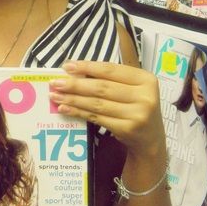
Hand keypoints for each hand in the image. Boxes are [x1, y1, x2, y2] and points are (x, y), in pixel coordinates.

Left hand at [49, 60, 163, 158]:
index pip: (111, 70)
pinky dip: (78, 112)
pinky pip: (96, 118)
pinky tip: (65, 109)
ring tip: (55, 96)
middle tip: (55, 83)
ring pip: (97, 103)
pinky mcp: (127, 129)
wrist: (150, 139)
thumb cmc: (136, 108)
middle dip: (76, 85)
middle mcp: (145, 96)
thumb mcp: (132, 89)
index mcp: (146, 79)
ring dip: (73, 99)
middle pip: (102, 87)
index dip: (87, 67)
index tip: (67, 66)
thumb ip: (111, 80)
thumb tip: (75, 72)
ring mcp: (137, 114)